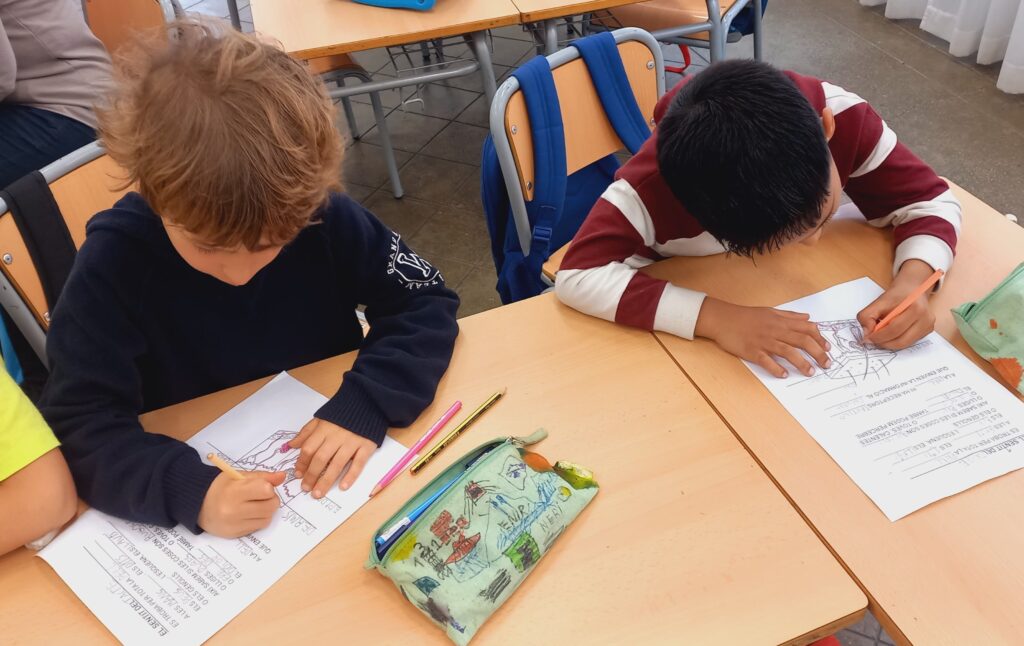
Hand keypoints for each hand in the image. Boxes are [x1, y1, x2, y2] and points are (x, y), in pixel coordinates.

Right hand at [198, 471, 284, 537]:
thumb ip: (262, 476)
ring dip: (266, 510)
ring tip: (254, 504)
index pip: (266, 490)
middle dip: (271, 499)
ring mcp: (235, 525)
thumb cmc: (221, 487)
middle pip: (271, 506)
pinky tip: (248, 513)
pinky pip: (259, 526)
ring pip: (268, 518)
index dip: (268, 487)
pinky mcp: (236, 534)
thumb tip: (282, 476)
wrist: (199, 504)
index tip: (261, 486)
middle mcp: (233, 510)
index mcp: (234, 491)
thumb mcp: (239, 476)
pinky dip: (258, 519)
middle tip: (260, 496)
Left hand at [290, 418, 376, 497]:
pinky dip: (350, 476)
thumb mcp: (321, 419)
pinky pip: (358, 463)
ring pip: (337, 464)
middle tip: (306, 488)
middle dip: (311, 475)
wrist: (367, 405)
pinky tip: (342, 487)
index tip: (298, 475)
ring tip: (318, 493)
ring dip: (326, 481)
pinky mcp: (366, 446)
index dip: (302, 463)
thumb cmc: (342, 415)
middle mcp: (337, 436)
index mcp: (324, 429)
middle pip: (321, 458)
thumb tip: (292, 445)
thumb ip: (307, 432)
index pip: (309, 448)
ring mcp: (352, 442)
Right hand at [694, 298, 830, 377]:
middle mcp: (775, 330)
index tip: (827, 348)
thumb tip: (807, 318)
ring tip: (810, 372)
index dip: (820, 339)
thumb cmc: (745, 316)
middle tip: (827, 364)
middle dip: (818, 353)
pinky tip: (783, 375)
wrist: (723, 318)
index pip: (807, 328)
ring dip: (801, 363)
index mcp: (781, 321)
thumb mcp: (770, 311)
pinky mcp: (752, 351)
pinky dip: (776, 368)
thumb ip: (790, 316)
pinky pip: (766, 361)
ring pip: (788, 352)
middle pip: (802, 341)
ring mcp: (764, 341)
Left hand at [858, 259, 935, 348]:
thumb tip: (866, 333)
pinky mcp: (928, 331)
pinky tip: (891, 334)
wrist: (912, 289)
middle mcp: (925, 318)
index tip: (868, 337)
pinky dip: (897, 341)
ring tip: (880, 337)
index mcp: (915, 308)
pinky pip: (909, 342)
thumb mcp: (878, 302)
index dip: (879, 336)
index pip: (894, 329)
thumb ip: (867, 316)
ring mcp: (928, 325)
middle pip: (901, 340)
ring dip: (889, 344)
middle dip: (883, 343)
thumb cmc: (897, 296)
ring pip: (905, 344)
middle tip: (872, 340)